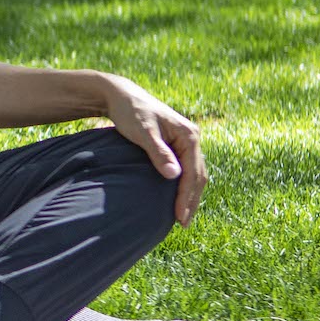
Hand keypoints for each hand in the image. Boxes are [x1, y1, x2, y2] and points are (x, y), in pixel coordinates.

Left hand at [100, 75, 205, 223]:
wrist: (121, 96)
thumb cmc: (130, 113)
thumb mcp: (143, 132)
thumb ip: (158, 153)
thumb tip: (174, 176)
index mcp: (189, 135)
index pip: (193, 173)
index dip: (187, 197)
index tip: (179, 217)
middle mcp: (192, 138)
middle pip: (198, 176)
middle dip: (191, 200)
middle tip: (183, 224)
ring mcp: (185, 142)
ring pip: (194, 174)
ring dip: (189, 195)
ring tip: (182, 217)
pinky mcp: (177, 145)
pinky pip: (186, 169)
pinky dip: (184, 186)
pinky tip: (176, 199)